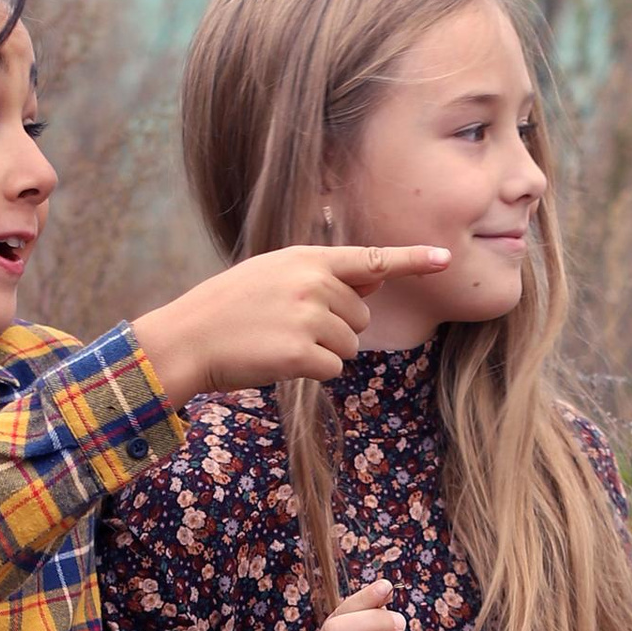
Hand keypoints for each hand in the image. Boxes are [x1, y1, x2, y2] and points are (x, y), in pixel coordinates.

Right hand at [131, 245, 449, 404]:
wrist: (186, 338)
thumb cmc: (230, 309)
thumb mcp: (274, 275)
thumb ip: (324, 276)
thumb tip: (375, 280)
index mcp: (306, 258)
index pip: (370, 258)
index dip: (412, 260)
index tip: (445, 258)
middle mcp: (312, 282)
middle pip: (361, 317)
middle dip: (335, 329)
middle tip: (289, 327)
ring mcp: (308, 317)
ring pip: (349, 346)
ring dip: (323, 353)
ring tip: (280, 342)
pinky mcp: (301, 352)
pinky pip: (333, 369)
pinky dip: (311, 372)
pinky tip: (279, 361)